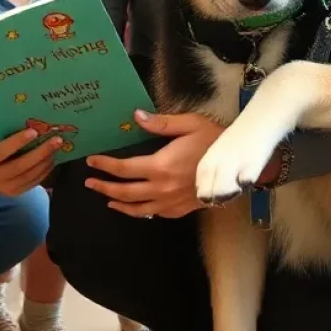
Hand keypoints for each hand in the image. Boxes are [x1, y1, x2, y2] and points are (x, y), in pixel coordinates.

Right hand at [0, 121, 61, 195]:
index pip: (0, 153)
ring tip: (57, 145)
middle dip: (39, 152)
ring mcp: (3, 189)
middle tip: (55, 138)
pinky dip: (44, 172)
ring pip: (28, 176)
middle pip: (19, 166)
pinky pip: (32, 184)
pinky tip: (52, 159)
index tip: (33, 131)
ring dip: (45, 161)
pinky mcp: (14, 194)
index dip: (16, 143)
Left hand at [85, 110, 225, 218]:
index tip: (91, 161)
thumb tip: (136, 116)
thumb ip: (160, 123)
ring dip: (119, 203)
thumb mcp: (188, 124)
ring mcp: (172, 203)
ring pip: (138, 208)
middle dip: (104, 187)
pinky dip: (141, 212)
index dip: (105, 165)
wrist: (240, 169)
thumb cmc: (214, 142)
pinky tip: (136, 207)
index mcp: (160, 166)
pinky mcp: (182, 210)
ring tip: (107, 198)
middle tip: (89, 183)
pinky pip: (155, 214)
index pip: (123, 169)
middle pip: (125, 192)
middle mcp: (162, 188)